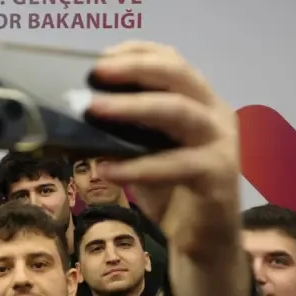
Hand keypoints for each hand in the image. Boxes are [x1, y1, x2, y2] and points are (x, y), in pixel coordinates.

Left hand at [88, 42, 248, 295]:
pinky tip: (108, 169)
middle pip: (179, 76)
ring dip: (134, 108)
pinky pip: (177, 165)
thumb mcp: (142, 153)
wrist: (202, 242)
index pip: (172, 61)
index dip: (137, 53)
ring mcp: (222, 144)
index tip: (100, 56)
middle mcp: (215, 114)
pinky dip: (139, 166)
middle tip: (96, 72)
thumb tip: (74, 111)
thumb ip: (122, 131)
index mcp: (199, 101)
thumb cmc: (170, 191)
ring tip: (95, 110)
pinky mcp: (219, 177)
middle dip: (135, 69)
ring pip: (180, 113)